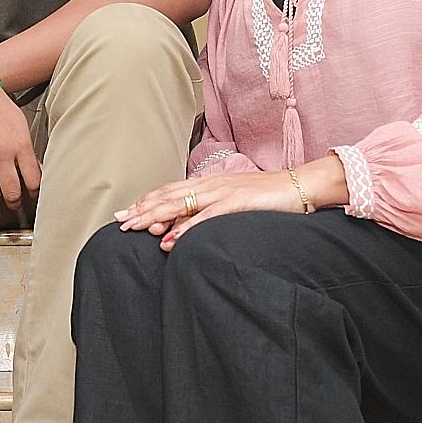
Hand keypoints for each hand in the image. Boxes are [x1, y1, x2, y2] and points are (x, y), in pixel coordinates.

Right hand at [0, 79, 40, 209]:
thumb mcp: (19, 123)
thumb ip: (26, 148)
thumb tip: (34, 169)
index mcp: (20, 144)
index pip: (33, 181)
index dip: (33, 193)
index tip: (31, 195)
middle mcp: (1, 153)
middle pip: (12, 192)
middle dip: (15, 203)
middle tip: (14, 204)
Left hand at [114, 170, 302, 251]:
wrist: (301, 185)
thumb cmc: (269, 195)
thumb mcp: (235, 200)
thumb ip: (212, 210)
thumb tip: (190, 225)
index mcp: (209, 183)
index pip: (170, 191)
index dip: (146, 201)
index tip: (126, 212)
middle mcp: (211, 185)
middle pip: (167, 196)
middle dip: (141, 209)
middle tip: (119, 222)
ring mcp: (222, 193)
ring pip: (179, 204)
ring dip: (154, 216)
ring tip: (134, 228)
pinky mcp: (236, 204)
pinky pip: (205, 218)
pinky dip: (185, 229)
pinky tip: (169, 239)